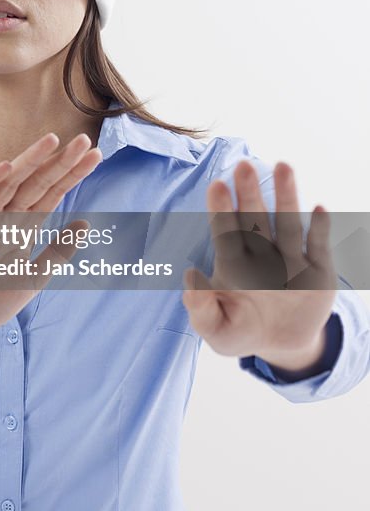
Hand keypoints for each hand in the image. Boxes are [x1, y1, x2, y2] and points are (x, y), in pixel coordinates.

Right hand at [0, 131, 101, 337]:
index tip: (95, 155)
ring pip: (9, 182)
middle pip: (36, 182)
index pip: (52, 193)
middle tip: (84, 141)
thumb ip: (57, 252)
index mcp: (23, 226)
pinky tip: (7, 167)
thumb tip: (85, 223)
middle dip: (59, 162)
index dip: (72, 174)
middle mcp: (5, 215)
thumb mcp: (32, 278)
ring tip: (53, 140)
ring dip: (30, 160)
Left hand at [181, 161, 337, 364]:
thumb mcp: (217, 330)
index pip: (225, 232)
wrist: (281, 344)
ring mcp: (290, 259)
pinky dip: (320, 229)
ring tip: (283, 167)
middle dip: (249, 193)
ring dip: (286, 195)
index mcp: (233, 264)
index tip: (216, 186)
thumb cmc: (239, 331)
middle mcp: (261, 254)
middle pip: (255, 218)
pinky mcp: (318, 270)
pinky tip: (319, 210)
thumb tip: (189, 279)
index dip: (221, 209)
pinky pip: (319, 245)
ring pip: (287, 223)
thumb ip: (201, 310)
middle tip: (243, 165)